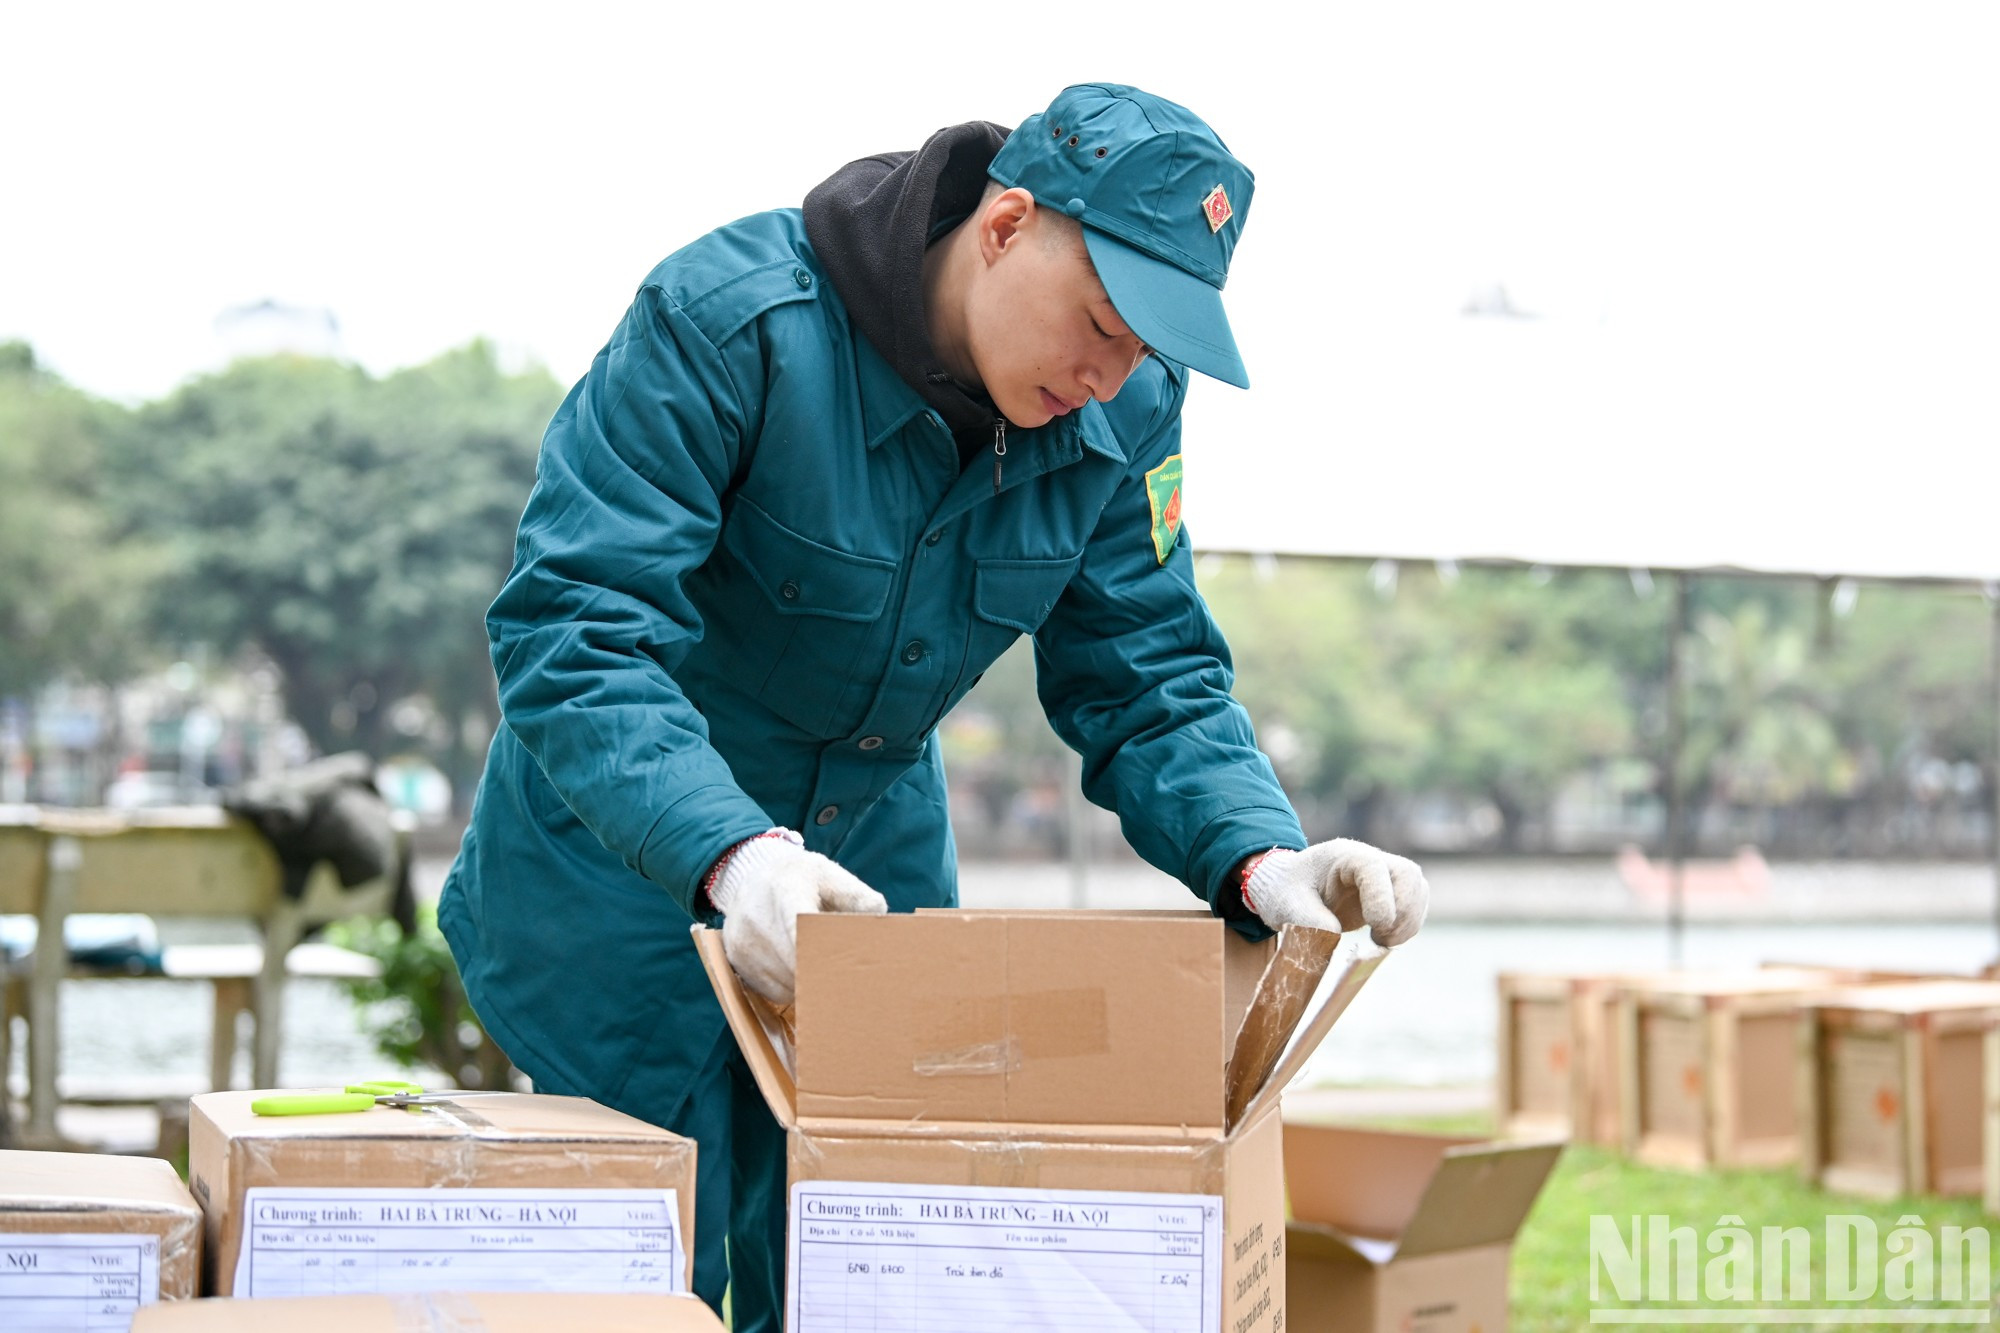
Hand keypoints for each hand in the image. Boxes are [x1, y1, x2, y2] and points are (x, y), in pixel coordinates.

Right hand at [706, 829, 887, 1003]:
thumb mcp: (831, 875)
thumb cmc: (800, 877)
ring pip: (788, 983)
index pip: (800, 927)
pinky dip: (792, 987)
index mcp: (786, 889)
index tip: (842, 970)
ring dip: (810, 983)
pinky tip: (800, 968)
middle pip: (798, 963)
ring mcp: (743, 941)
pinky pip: (773, 991)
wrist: (751, 873)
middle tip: (851, 979)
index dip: (820, 954)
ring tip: (825, 968)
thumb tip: (878, 924)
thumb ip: (859, 897)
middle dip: (826, 973)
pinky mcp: (736, 960)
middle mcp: (757, 917)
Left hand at [1241, 839, 1427, 947]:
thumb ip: (1309, 920)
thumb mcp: (1288, 906)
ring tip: (1381, 941)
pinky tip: (1386, 939)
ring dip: (1408, 921)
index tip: (1375, 926)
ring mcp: (1383, 874)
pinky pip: (1415, 904)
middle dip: (1403, 911)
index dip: (1381, 897)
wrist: (1288, 889)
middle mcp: (1368, 859)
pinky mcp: (1391, 892)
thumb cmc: (1286, 892)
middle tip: (1379, 938)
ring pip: (1417, 889)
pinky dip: (1408, 925)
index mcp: (1341, 855)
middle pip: (1407, 874)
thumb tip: (1334, 934)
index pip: (1374, 867)